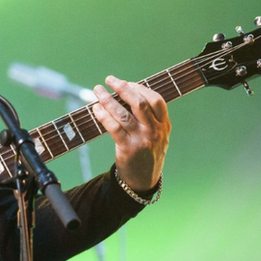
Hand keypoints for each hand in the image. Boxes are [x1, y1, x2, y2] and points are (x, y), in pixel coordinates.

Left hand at [91, 75, 170, 191]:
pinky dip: (103, 115)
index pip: (156, 100)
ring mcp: (142, 140)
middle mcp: (155, 131)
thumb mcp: (157, 135)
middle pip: (139, 103)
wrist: (144, 180)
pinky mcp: (128, 149)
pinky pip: (113, 128)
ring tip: (97, 90)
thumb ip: (149, 117)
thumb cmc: (147, 152)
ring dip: (107, 99)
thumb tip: (127, 93)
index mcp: (164, 125)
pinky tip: (96, 109)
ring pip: (123, 114)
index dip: (141, 88)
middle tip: (110, 79)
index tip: (128, 83)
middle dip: (123, 88)